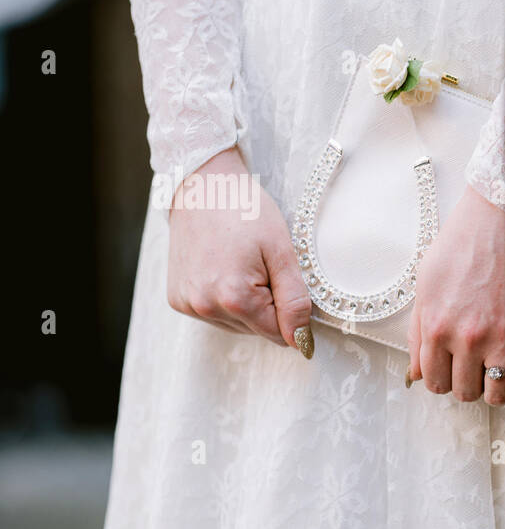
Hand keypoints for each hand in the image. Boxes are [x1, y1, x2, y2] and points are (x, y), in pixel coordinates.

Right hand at [166, 148, 313, 356]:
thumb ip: (295, 301)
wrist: (202, 185)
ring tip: (241, 264)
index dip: (290, 310)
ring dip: (248, 304)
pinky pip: (215, 315)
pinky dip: (226, 300)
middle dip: (268, 305)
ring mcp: (187, 305)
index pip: (279, 333)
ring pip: (237, 325)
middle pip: (257, 331)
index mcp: (234, 299)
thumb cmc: (246, 211)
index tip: (282, 278)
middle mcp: (205, 307)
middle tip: (260, 265)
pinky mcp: (177, 300)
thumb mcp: (282, 252)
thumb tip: (302, 342)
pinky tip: (223, 269)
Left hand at [406, 186, 504, 404]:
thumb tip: (416, 372)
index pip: (431, 378)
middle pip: (459, 390)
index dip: (440, 376)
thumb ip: (418, 333)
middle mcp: (462, 337)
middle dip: (463, 381)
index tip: (451, 368)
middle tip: (472, 363)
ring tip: (492, 366)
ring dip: (488, 385)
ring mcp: (494, 339)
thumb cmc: (462, 246)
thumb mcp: (426, 285)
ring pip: (487, 393)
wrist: (499, 220)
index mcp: (435, 325)